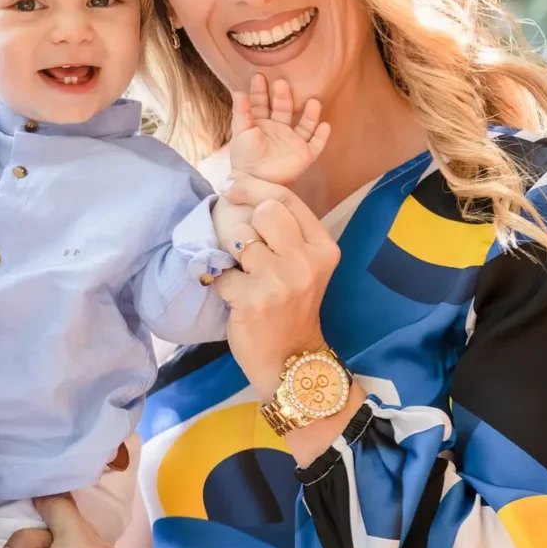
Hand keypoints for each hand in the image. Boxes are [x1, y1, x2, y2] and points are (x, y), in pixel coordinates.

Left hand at [214, 176, 340, 399]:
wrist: (292, 360)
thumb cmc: (291, 308)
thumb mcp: (304, 266)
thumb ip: (286, 233)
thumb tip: (242, 190)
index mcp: (323, 248)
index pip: (286, 198)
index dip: (253, 187)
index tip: (232, 189)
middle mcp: (306, 261)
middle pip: (264, 211)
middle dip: (247, 224)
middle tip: (244, 247)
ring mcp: (281, 281)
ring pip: (240, 239)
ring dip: (232, 257)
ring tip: (243, 277)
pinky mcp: (254, 299)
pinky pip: (223, 273)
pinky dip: (223, 285)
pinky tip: (236, 299)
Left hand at [227, 75, 329, 185]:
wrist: (253, 182)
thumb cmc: (244, 158)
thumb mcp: (240, 132)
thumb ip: (241, 113)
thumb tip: (237, 91)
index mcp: (260, 124)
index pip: (260, 103)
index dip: (260, 91)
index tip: (258, 76)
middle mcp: (278, 130)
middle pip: (283, 109)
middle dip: (283, 96)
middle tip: (281, 83)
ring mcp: (292, 142)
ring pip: (305, 124)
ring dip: (310, 114)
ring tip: (313, 101)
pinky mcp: (304, 155)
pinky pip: (317, 144)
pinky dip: (322, 136)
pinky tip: (325, 125)